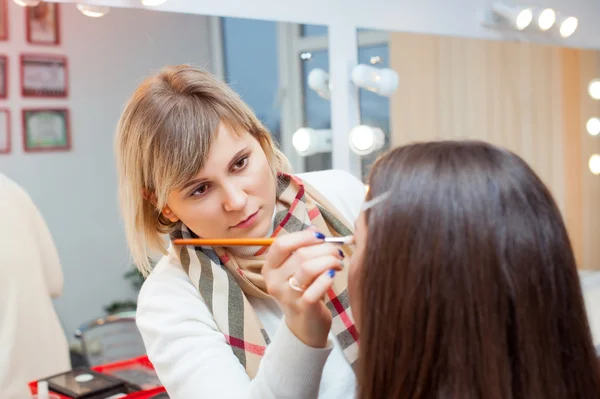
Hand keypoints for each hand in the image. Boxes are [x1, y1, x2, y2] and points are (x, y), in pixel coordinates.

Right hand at [262, 228, 343, 347]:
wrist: (305, 328)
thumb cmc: (303, 292)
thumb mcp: (297, 270)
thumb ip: (303, 248)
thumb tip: (314, 229)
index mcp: (270, 268)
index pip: (281, 244)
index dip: (303, 237)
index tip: (320, 237)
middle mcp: (274, 282)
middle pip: (300, 254)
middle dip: (325, 249)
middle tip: (337, 252)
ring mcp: (287, 296)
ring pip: (308, 268)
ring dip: (329, 261)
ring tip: (338, 263)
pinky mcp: (302, 308)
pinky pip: (316, 288)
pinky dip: (328, 278)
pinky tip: (333, 275)